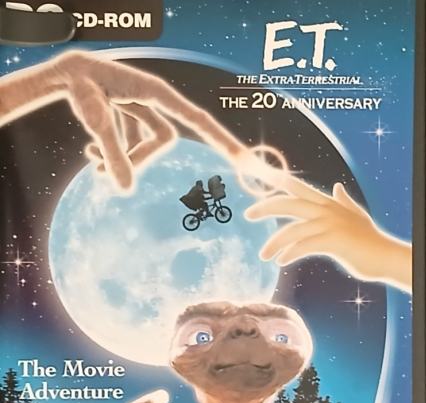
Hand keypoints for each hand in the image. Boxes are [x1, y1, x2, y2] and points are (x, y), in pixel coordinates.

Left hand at [0, 50, 245, 191]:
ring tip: (92, 162)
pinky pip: (132, 141)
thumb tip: (125, 190)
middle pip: (162, 141)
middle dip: (138, 158)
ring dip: (119, 156)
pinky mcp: (133, 114)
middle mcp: (157, 100)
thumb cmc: (83, 88)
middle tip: (105, 170)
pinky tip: (91, 154)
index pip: (197, 119)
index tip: (241, 157)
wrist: (66, 73)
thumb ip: (113, 155)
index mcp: (159, 94)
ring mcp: (146, 108)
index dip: (220, 138)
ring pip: (144, 144)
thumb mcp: (97, 122)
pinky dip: (113, 150)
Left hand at [245, 182, 411, 292]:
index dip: (278, 182)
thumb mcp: (357, 216)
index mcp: (329, 203)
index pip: (299, 188)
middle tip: (248, 214)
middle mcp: (327, 210)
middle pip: (288, 203)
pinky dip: (290, 253)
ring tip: (264, 255)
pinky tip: (281, 261)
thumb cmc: (370, 240)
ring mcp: (330, 225)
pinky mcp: (334, 241)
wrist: (385, 256)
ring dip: (274, 243)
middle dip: (265, 207)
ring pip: (292, 230)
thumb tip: (338, 187)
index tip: (259, 177)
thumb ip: (345, 201)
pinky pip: (303, 246)